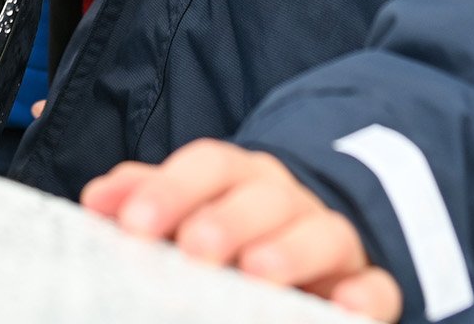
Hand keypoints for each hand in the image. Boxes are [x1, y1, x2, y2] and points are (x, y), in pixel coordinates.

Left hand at [81, 140, 401, 320]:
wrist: (317, 235)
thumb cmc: (236, 228)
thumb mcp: (190, 207)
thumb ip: (145, 198)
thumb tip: (97, 199)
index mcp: (240, 178)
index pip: (209, 166)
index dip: (170, 189)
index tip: (132, 224)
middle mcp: (288, 200)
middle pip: (263, 196)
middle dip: (228, 219)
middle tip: (194, 248)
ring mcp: (333, 238)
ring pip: (322, 233)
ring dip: (290, 251)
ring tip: (257, 272)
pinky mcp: (367, 282)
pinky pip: (376, 286)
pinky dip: (363, 297)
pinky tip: (342, 307)